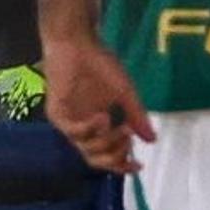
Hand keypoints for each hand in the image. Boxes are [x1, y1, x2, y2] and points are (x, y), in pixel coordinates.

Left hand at [43, 38, 156, 174]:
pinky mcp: (57, 115)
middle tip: (128, 142)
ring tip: (120, 127)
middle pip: (95, 159)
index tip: (138, 166)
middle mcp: (83, 128)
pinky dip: (90, 129)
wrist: (77, 43)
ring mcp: (69, 123)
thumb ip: (136, 116)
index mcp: (99, 125)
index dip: (122, 164)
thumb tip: (152, 140)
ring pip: (85, 150)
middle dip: (114, 157)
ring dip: (105, 142)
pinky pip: (73, 132)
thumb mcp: (125, 93)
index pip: (108, 153)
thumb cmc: (100, 64)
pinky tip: (103, 118)